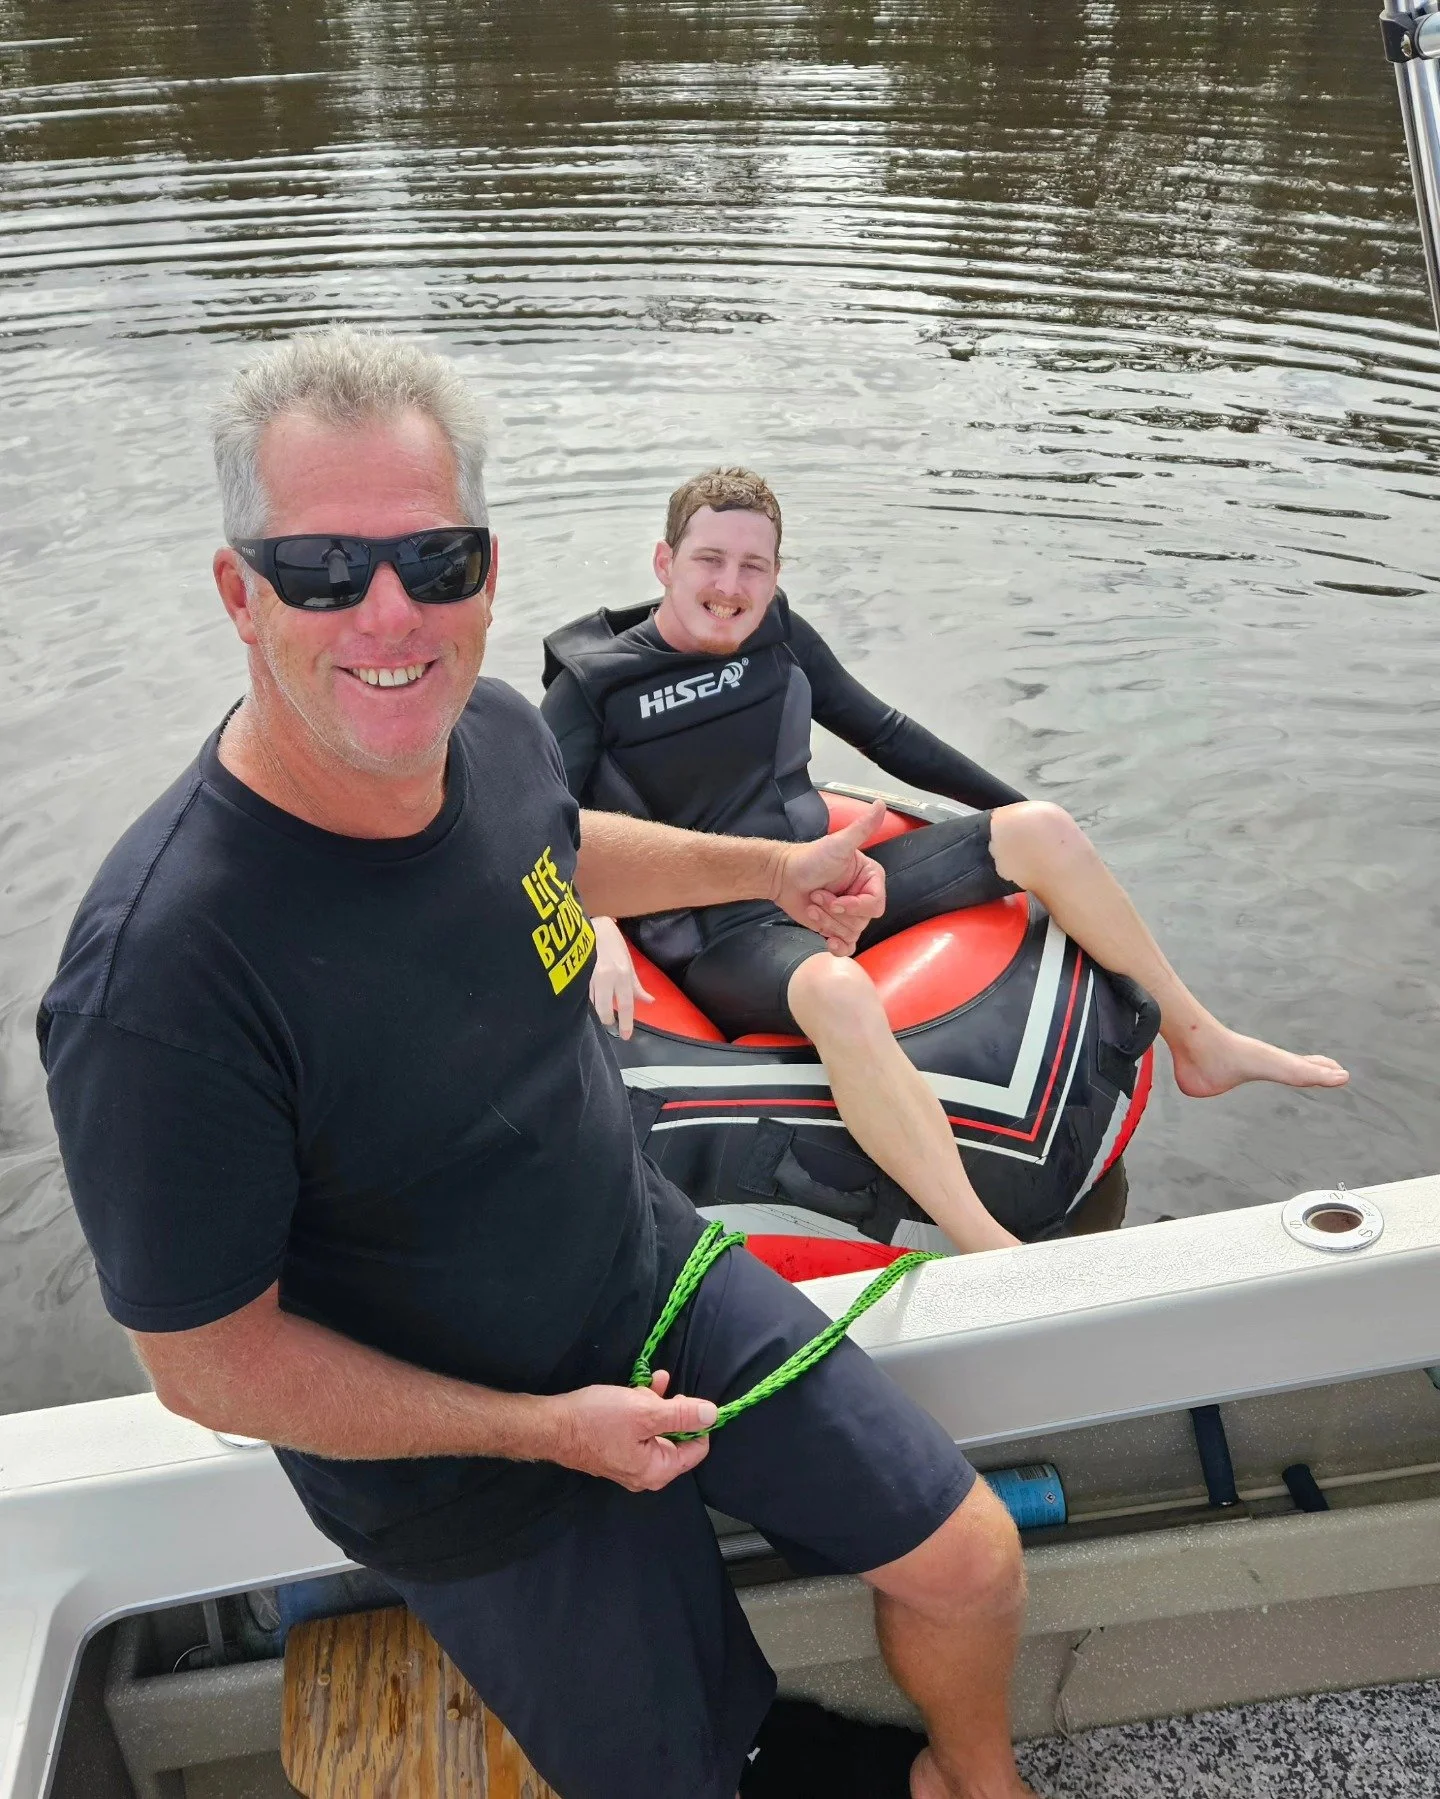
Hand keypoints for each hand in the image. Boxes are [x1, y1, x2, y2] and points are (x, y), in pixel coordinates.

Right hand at [546, 1371, 717, 1491]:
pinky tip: (637, 1388)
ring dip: (655, 1404)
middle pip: (675, 1438)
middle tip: (661, 1390)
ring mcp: (628, 1462)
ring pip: (656, 1429)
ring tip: (647, 1384)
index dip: (698, 1422)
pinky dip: (640, 1409)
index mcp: (657, 1471)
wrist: (552, 1425)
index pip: (697, 1449)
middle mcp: (645, 1473)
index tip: (688, 1399)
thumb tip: (714, 1415)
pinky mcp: (614, 1449)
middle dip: (671, 1409)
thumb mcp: (645, 1411)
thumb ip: (682, 1414)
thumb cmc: (599, 1420)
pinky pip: (638, 1430)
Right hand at [589, 917, 652, 1039]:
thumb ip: (637, 986)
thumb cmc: (612, 943)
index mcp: (622, 974)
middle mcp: (606, 977)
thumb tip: (649, 1002)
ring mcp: (589, 975)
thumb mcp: (628, 963)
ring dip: (596, 1010)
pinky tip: (587, 1000)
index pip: (626, 1004)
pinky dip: (586, 1000)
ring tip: (599, 1010)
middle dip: (607, 1020)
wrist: (591, 925)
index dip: (626, 1023)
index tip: (626, 1036)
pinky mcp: (575, 974)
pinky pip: (581, 994)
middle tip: (609, 1024)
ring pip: (591, 1003)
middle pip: (605, 1009)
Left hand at [773, 800, 886, 953]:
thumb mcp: (838, 844)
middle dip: (834, 912)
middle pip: (862, 920)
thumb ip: (862, 828)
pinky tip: (827, 941)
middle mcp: (862, 896)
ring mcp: (849, 913)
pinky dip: (838, 946)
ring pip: (851, 932)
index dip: (855, 906)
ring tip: (812, 905)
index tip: (836, 900)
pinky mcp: (835, 926)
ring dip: (827, 922)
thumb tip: (881, 803)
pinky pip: (847, 945)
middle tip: (817, 896)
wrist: (782, 875)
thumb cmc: (809, 858)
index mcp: (870, 879)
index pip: (875, 904)